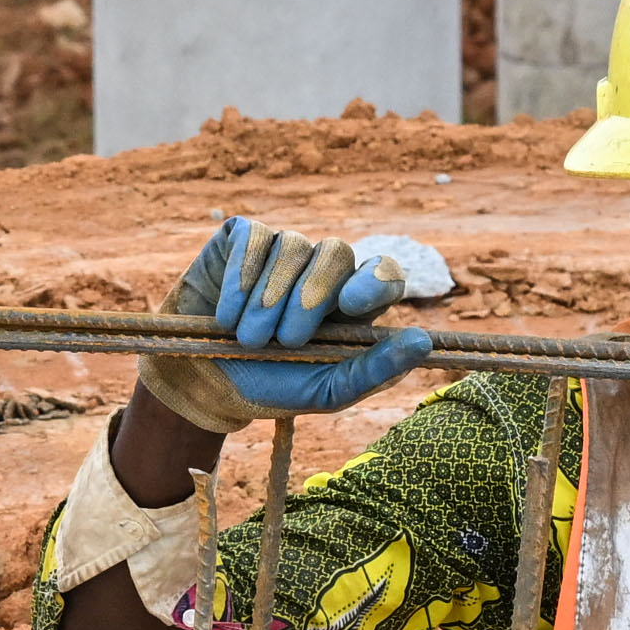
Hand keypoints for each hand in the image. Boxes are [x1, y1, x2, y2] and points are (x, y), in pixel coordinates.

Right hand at [143, 213, 437, 428]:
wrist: (205, 380)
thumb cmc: (275, 384)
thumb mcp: (326, 391)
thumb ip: (374, 370)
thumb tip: (423, 341)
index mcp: (354, 303)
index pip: (384, 272)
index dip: (374, 280)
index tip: (350, 306)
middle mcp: (324, 268)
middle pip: (336, 253)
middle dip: (310, 299)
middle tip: (286, 341)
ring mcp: (285, 248)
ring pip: (292, 248)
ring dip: (268, 299)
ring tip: (248, 339)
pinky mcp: (244, 237)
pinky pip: (254, 240)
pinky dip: (240, 279)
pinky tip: (227, 313)